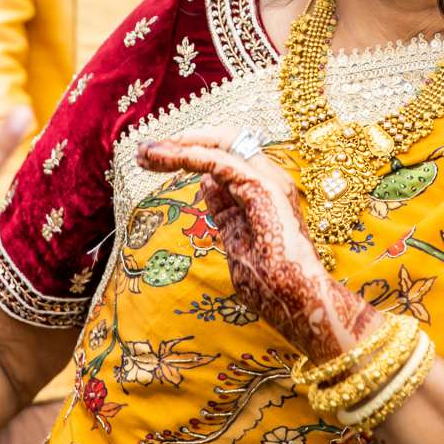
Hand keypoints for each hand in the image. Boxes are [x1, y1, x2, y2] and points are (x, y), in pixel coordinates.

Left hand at [138, 130, 380, 360]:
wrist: (299, 302)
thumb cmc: (272, 284)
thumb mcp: (237, 241)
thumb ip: (224, 211)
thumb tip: (207, 184)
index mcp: (263, 189)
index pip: (225, 155)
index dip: (191, 151)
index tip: (155, 160)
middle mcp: (268, 177)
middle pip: (222, 141)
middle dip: (181, 141)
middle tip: (145, 150)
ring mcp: (268, 180)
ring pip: (219, 144)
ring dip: (179, 146)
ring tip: (147, 152)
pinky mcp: (261, 187)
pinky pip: (219, 162)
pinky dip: (190, 156)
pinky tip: (167, 158)